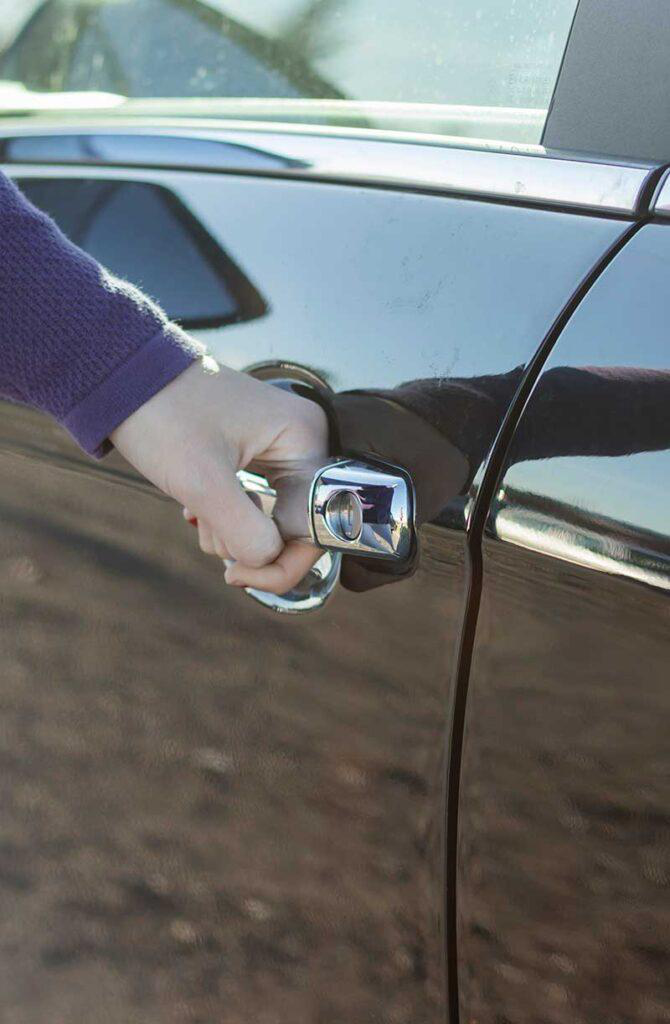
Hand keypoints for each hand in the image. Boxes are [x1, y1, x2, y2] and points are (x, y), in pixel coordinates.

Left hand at [110, 358, 328, 593]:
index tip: (235, 574)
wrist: (120, 374)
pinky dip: (225, 516)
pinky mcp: (256, 455)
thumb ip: (244, 530)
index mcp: (305, 438)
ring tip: (196, 510)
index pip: (318, 525)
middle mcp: (302, 441)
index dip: (280, 562)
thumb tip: (269, 561)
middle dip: (249, 543)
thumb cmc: (163, 414)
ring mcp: (279, 448)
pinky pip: (255, 505)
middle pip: (297, 527)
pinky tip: (197, 504)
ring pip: (272, 521)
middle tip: (208, 535)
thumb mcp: (203, 480)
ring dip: (230, 531)